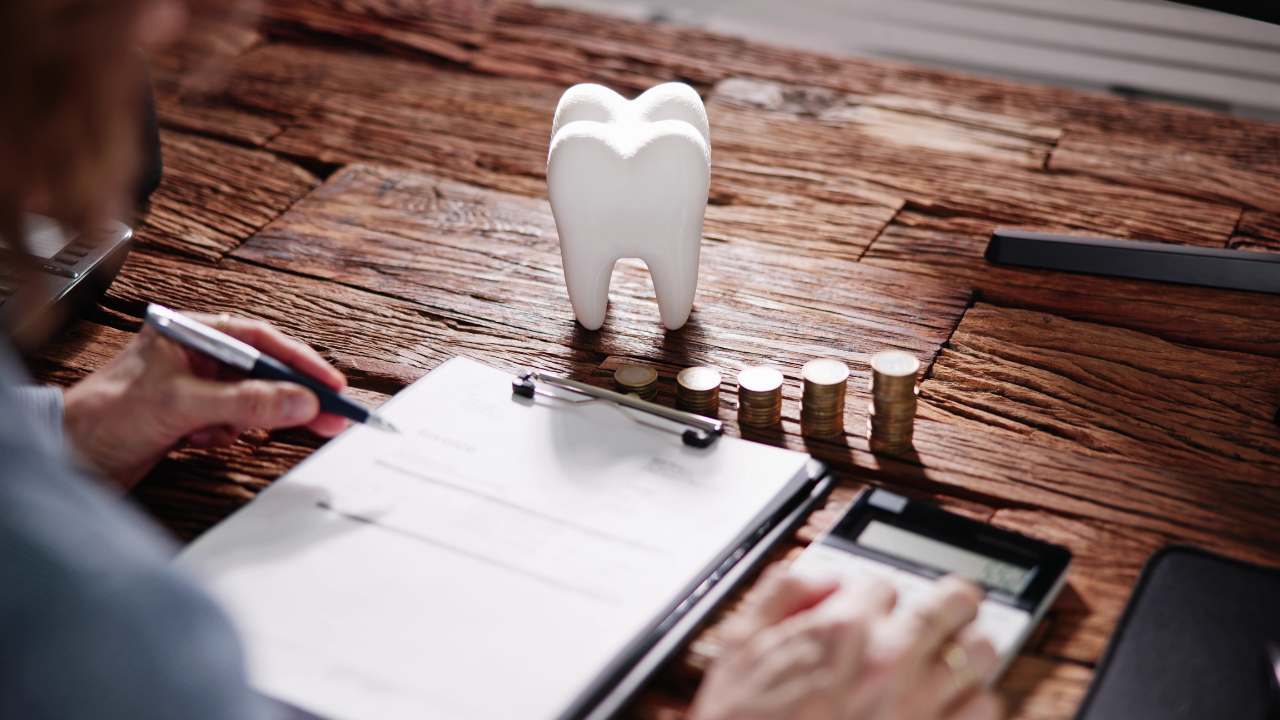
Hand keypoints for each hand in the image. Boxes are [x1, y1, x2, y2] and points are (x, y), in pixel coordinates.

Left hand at [63, 313, 348, 488]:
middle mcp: (194, 356)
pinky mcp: (192, 418)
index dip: (300, 361)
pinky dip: (226, 436)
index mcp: (189, 333)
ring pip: (250, 401)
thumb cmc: (101, 417)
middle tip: (331, 415)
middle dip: (291, 397)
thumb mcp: (181, 405)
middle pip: (263, 371)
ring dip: (245, 421)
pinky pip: (234, 424)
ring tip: (222, 431)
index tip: (331, 385)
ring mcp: (194, 387)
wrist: (68, 460)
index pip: (260, 339)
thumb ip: (245, 402)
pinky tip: (197, 440)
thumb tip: (298, 401)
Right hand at [690, 565, 1001, 719]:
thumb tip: (823, 579)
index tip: (873, 606)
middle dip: (952, 598)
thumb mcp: (740, 641)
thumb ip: (783, 592)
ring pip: (979, 654)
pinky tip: (960, 701)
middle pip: (950, 604)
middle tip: (955, 601)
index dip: (875, 593)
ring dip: (971, 647)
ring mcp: (915, 705)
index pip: (882, 584)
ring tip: (962, 649)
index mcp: (841, 629)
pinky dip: (977, 701)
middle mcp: (886, 662)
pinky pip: (984, 709)